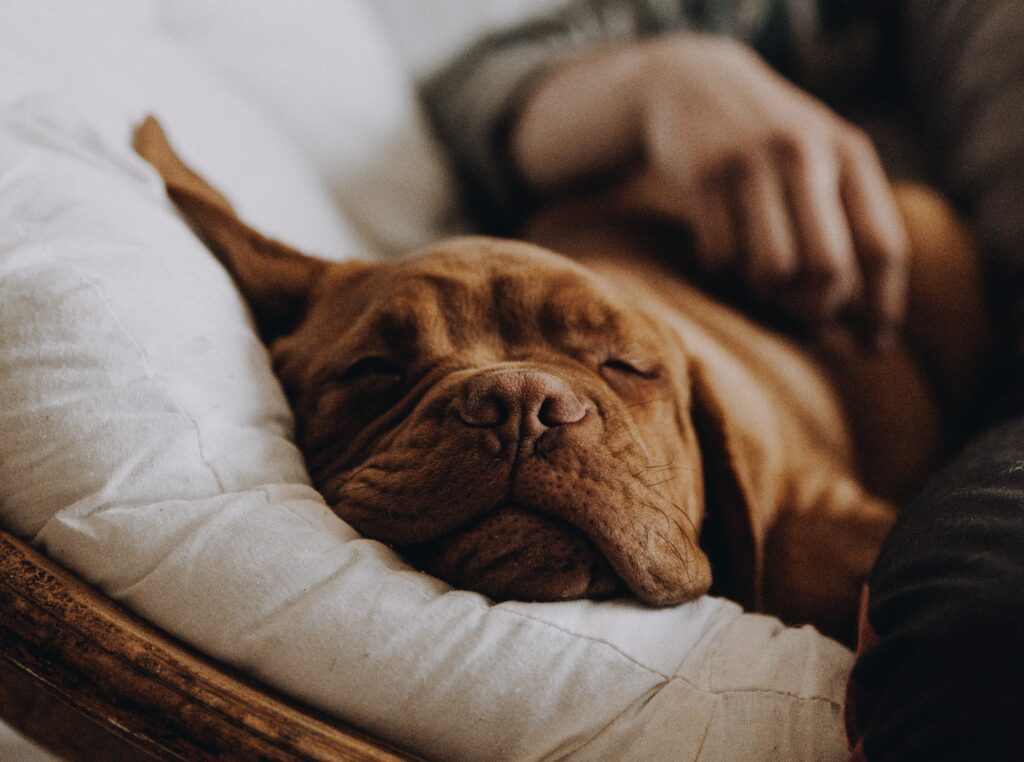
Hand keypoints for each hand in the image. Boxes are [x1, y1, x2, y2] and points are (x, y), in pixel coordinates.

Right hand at [513, 35, 909, 344]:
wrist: (692, 85)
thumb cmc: (767, 145)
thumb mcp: (819, 160)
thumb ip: (849, 222)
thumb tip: (872, 324)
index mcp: (849, 154)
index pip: (882, 248)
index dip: (881, 306)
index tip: (873, 345)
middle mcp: (805, 154)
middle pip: (828, 269)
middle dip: (818, 311)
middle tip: (807, 322)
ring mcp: (751, 163)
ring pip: (772, 270)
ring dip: (766, 296)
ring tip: (763, 288)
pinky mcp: (702, 176)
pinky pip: (720, 257)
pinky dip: (724, 274)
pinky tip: (724, 258)